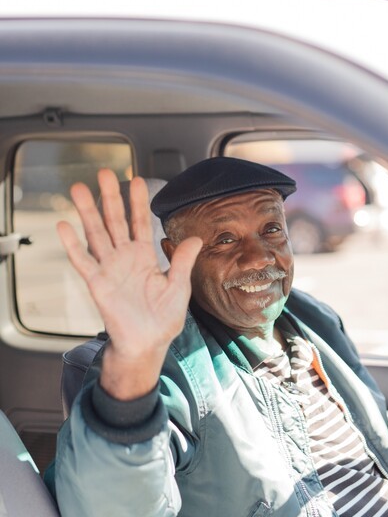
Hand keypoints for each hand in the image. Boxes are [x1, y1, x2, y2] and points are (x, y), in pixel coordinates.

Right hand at [57, 169, 201, 399]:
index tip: (137, 180)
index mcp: (143, 257)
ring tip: (78, 189)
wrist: (147, 344)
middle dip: (110, 197)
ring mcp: (109, 269)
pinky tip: (64, 226)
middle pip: (114, 221)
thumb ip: (183, 262)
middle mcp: (124, 258)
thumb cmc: (163, 319)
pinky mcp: (97, 284)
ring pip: (96, 235)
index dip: (138, 202)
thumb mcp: (179, 287)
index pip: (140, 223)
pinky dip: (72, 245)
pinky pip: (83, 261)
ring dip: (87, 212)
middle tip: (105, 172)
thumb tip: (195, 238)